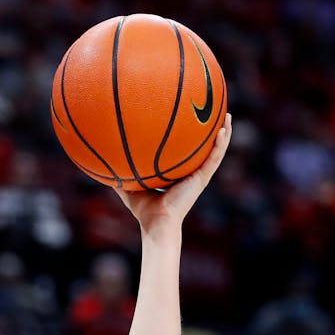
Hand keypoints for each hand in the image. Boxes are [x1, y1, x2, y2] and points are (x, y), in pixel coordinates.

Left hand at [115, 114, 232, 233]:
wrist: (156, 222)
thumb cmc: (144, 210)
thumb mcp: (130, 188)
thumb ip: (121, 176)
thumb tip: (106, 164)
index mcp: (179, 174)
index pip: (187, 153)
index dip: (191, 139)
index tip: (192, 121)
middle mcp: (192, 173)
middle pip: (205, 148)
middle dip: (211, 131)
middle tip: (216, 113)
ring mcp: (199, 175)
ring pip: (216, 150)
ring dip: (224, 133)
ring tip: (227, 116)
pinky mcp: (202, 179)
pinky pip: (214, 158)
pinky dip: (220, 144)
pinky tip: (222, 130)